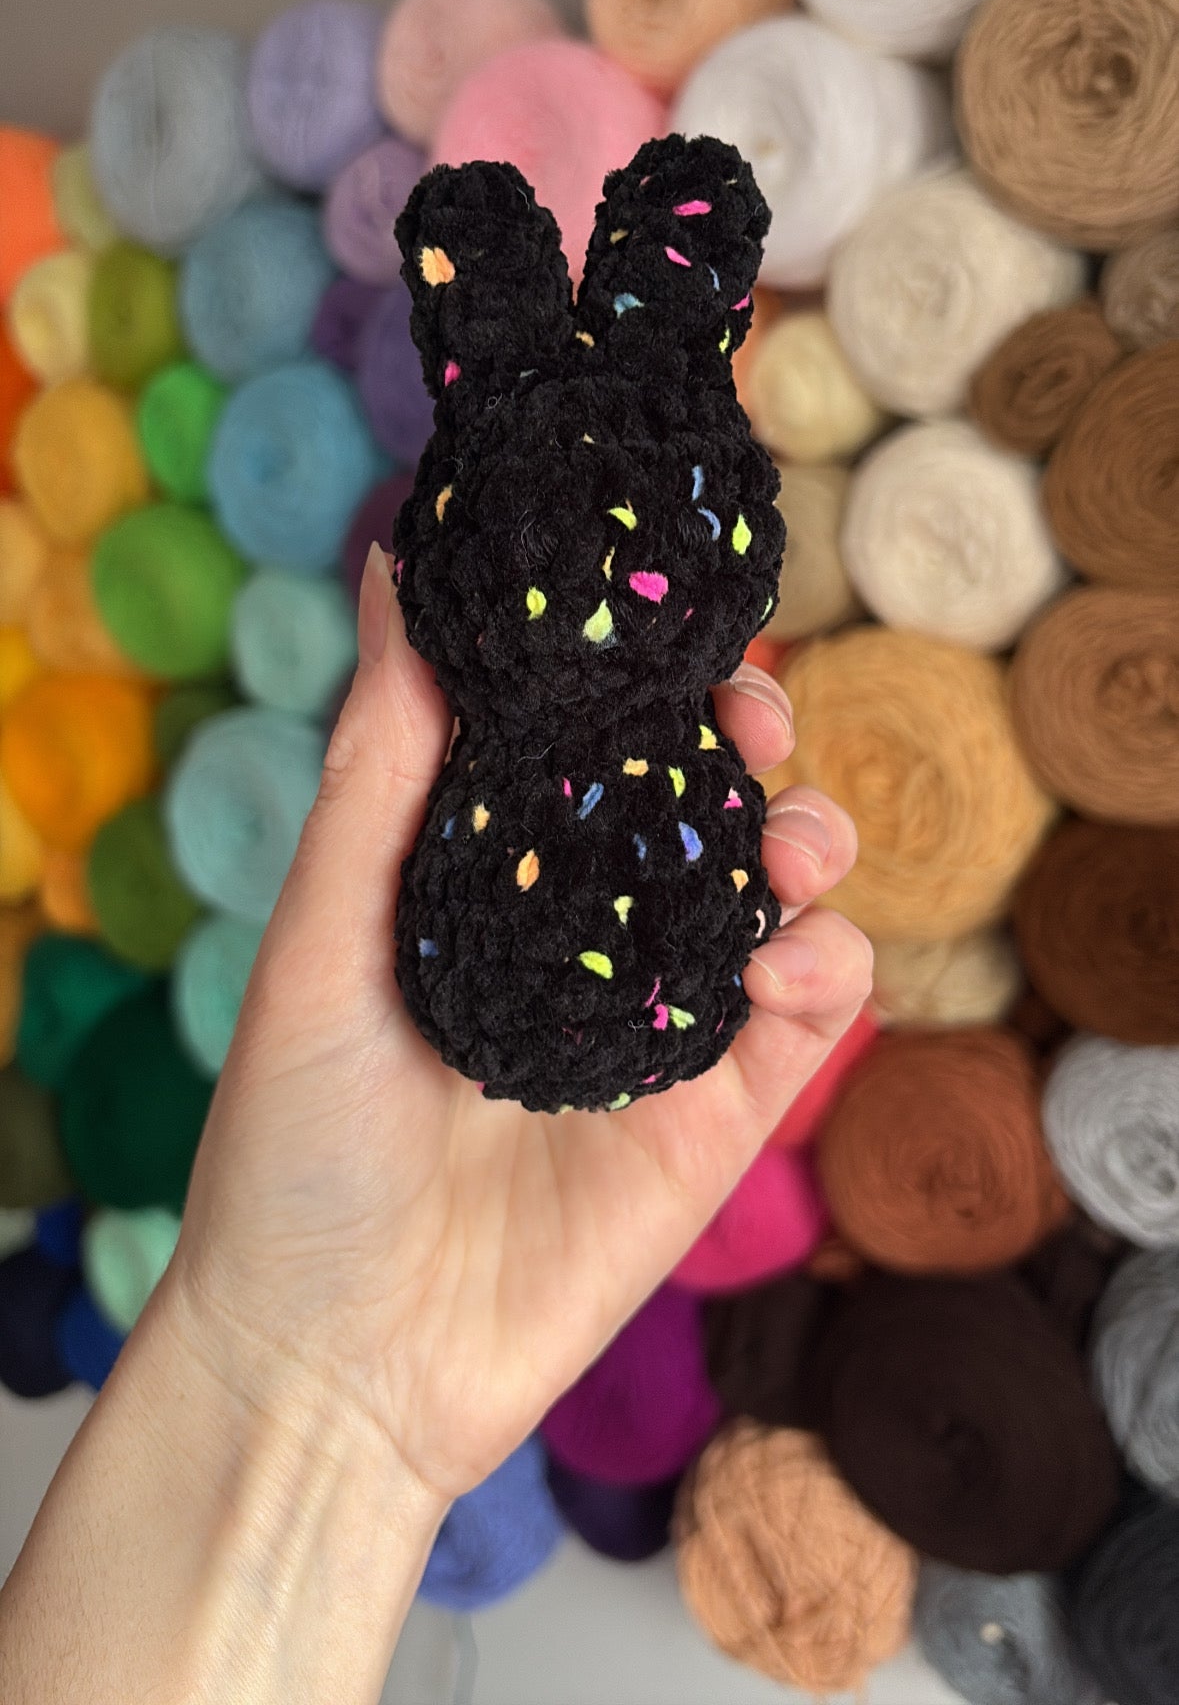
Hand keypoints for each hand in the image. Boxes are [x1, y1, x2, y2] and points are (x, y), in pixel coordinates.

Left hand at [172, 545, 870, 1506]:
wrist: (333, 1362)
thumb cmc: (291, 1145)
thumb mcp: (321, 940)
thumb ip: (379, 765)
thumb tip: (396, 570)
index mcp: (499, 878)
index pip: (599, 748)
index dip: (649, 678)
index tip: (671, 627)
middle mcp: (589, 936)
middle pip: (708, 805)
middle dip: (751, 741)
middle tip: (750, 714)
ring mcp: (662, 1024)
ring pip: (780, 898)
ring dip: (811, 842)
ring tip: (786, 845)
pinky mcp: (717, 1118)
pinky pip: (810, 1019)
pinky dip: (828, 968)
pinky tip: (791, 960)